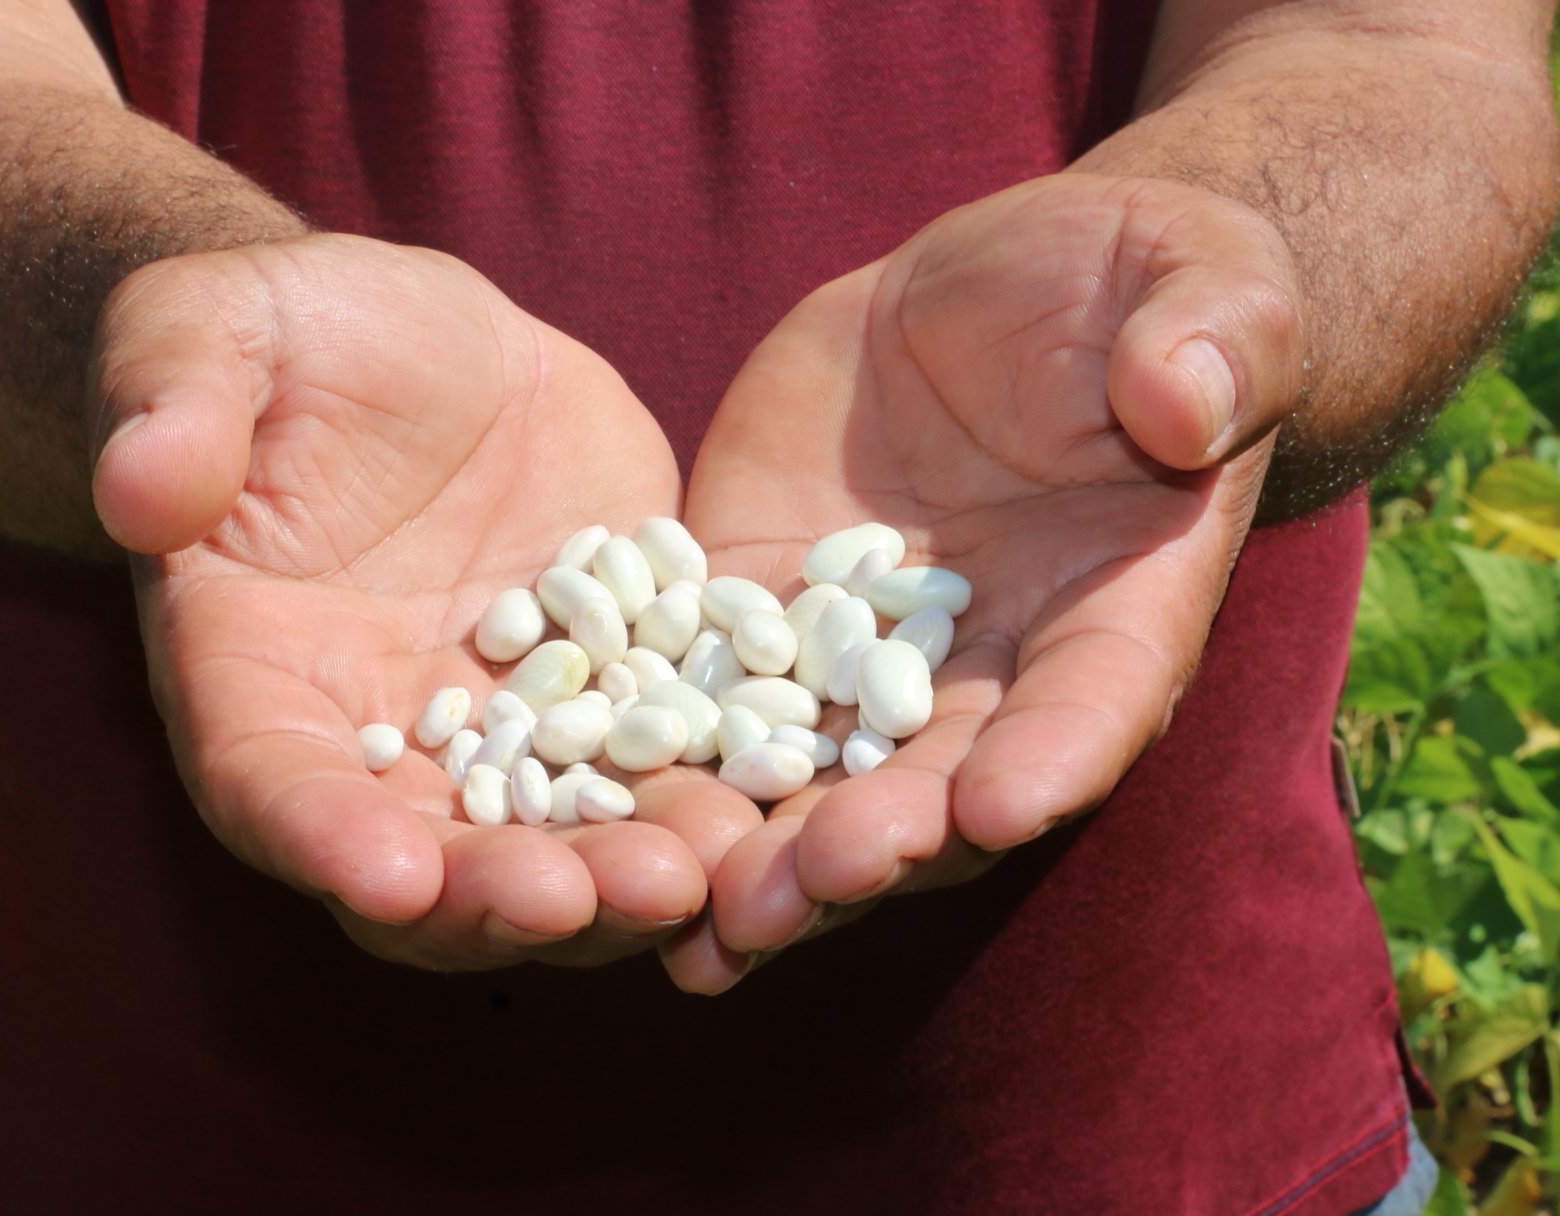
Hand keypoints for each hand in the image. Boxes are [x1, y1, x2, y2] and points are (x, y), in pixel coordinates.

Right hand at [87, 235, 761, 970]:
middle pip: (429, 856)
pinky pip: (660, 759)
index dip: (323, 839)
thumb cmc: (280, 336)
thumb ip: (170, 402)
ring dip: (619, 877)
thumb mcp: (208, 331)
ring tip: (700, 875)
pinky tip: (775, 805)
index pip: (271, 784)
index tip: (390, 879)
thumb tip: (138, 487)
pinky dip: (709, 793)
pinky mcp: (615, 683)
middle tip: (578, 901)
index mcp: (258, 676)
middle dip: (499, 895)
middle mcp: (382, 737)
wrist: (416, 348)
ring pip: (556, 838)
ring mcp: (506, 724)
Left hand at [668, 174, 1303, 990]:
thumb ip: (1213, 338)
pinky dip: (665, 765)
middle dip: (883, 840)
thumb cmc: (1135, 285)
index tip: (997, 806)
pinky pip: (702, 693)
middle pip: (941, 781)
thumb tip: (1187, 399)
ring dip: (770, 853)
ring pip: (818, 775)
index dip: (1053, 756)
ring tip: (710, 920)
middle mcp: (989, 665)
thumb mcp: (1195, 282)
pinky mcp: (755, 605)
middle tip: (817, 882)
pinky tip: (602, 834)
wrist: (996, 294)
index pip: (1096, 699)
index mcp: (1116, 606)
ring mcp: (861, 652)